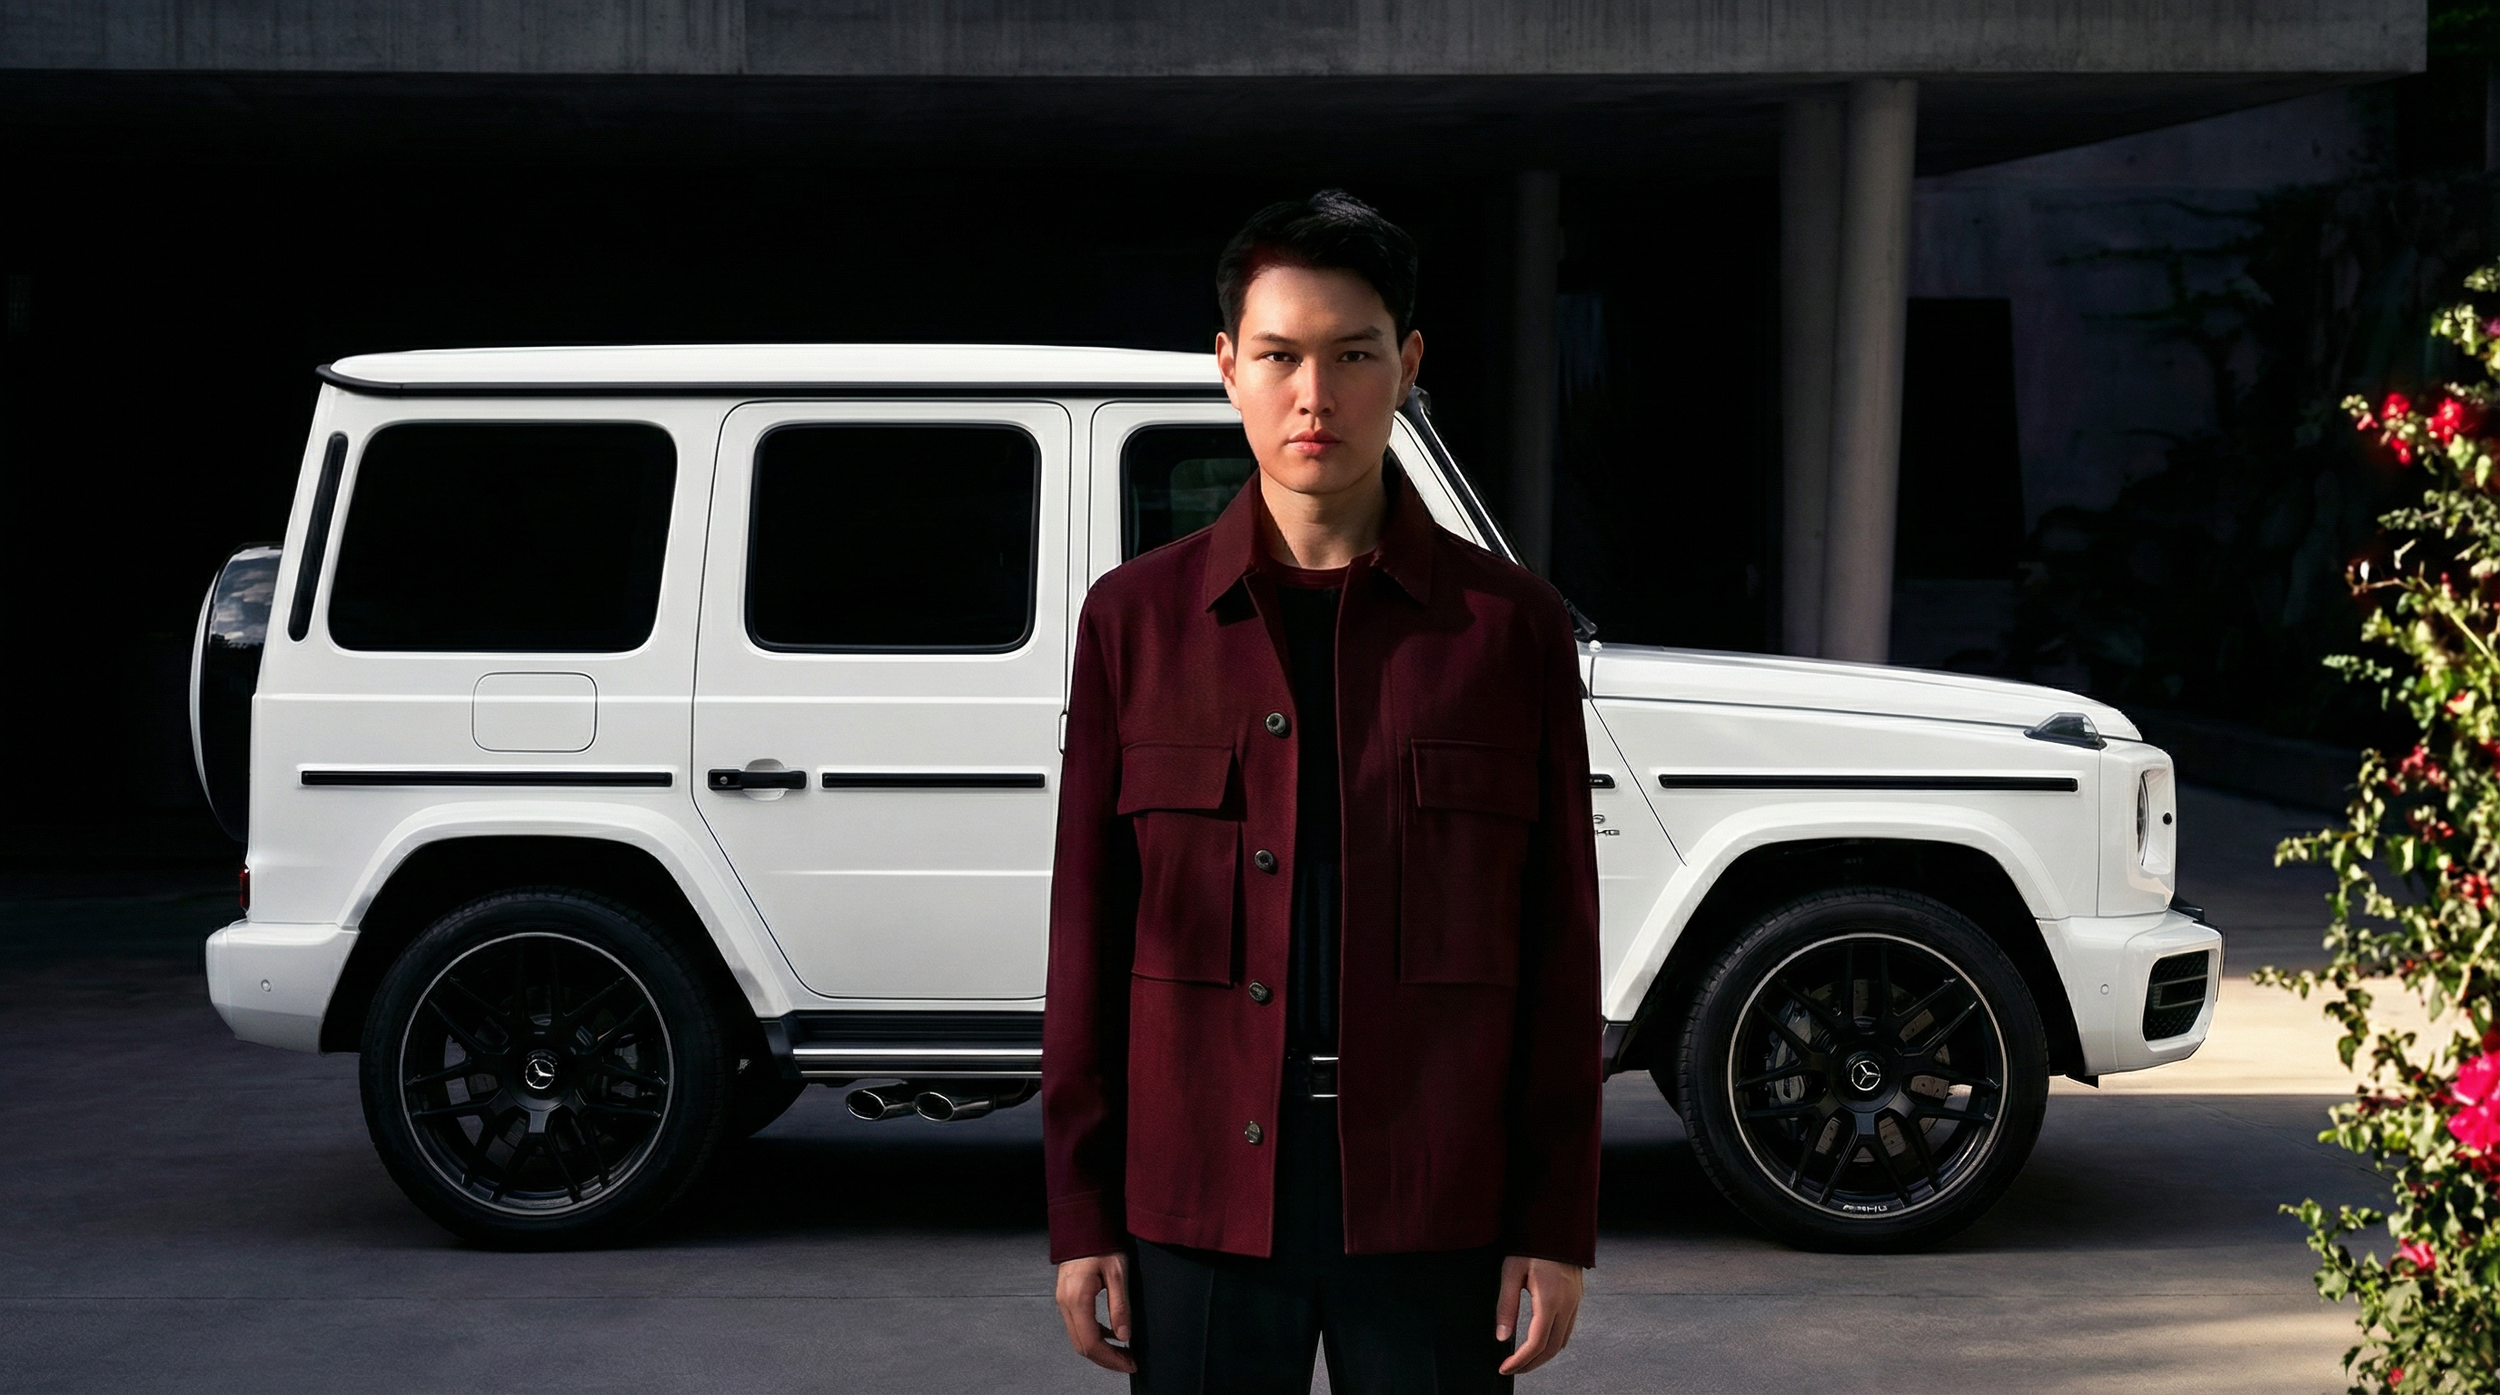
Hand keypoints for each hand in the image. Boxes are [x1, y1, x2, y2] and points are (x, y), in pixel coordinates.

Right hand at [1055, 1253, 1136, 1373]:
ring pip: (1078, 1338)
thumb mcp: (1118, 1273)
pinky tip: (1112, 1334)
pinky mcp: (1066, 1297)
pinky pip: (1077, 1325)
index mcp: (1077, 1299)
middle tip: (1129, 1362)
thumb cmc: (1101, 1242)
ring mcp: (1063, 1301)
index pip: (1091, 1342)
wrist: (1083, 1223)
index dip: (1111, 1359)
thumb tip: (1124, 1336)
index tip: (1130, 1363)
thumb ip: (1120, 1307)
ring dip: (1100, 1350)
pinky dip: (1094, 1336)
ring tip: (1123, 1352)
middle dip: (1106, 1359)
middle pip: (1082, 1346)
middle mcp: (1065, 1303)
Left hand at [1494, 1255, 1583, 1375]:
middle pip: (1552, 1348)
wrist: (1557, 1224)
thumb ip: (1506, 1306)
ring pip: (1562, 1341)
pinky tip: (1539, 1342)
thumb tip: (1502, 1338)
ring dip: (1543, 1355)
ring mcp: (1575, 1302)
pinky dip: (1553, 1342)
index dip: (1520, 1361)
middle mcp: (1567, 1305)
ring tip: (1523, 1359)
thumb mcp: (1511, 1273)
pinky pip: (1568, 1329)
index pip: (1536, 1343)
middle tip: (1512, 1368)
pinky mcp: (1577, 1298)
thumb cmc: (1531, 1245)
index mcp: (1550, 1300)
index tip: (1505, 1367)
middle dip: (1531, 1364)